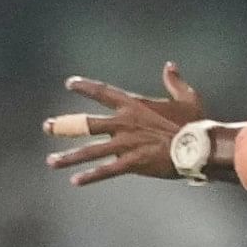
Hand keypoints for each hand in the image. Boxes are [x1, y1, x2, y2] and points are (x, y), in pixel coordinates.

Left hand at [44, 64, 212, 184]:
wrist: (200, 147)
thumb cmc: (195, 122)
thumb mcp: (187, 97)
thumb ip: (174, 82)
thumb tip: (170, 66)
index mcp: (134, 106)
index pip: (103, 93)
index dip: (85, 87)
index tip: (69, 83)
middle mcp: (124, 123)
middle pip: (86, 124)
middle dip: (64, 125)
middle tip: (46, 126)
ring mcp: (125, 144)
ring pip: (91, 151)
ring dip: (69, 157)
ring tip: (50, 162)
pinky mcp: (132, 163)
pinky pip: (107, 171)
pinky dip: (91, 176)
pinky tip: (75, 181)